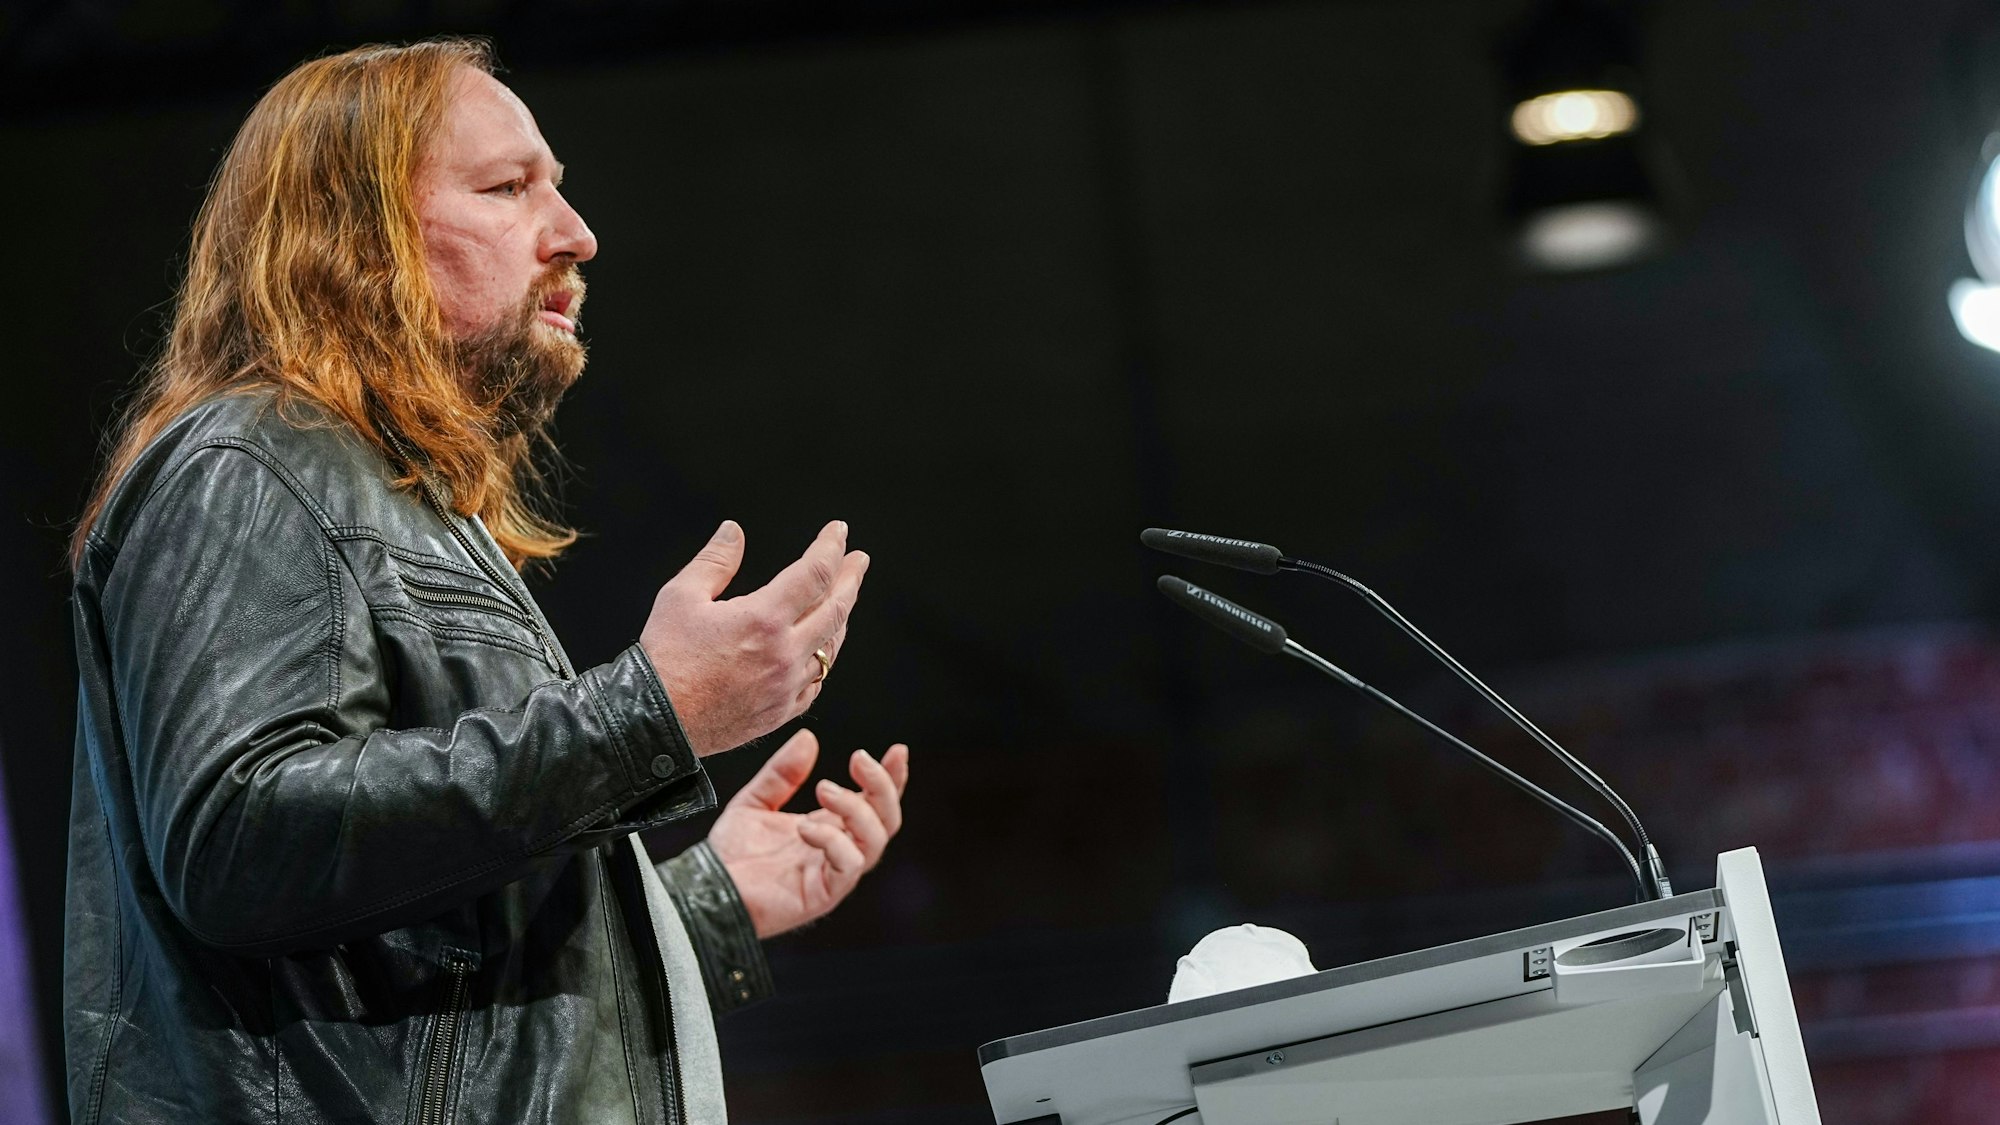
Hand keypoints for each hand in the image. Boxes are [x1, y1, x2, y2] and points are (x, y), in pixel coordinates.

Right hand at [641, 520, 866, 756]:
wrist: (655, 722)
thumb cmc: (664, 660)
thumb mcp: (681, 597)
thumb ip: (715, 561)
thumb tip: (734, 532)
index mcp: (763, 620)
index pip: (814, 573)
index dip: (831, 547)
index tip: (839, 532)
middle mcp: (784, 654)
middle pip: (836, 609)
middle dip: (850, 579)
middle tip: (858, 561)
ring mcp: (786, 686)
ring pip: (831, 647)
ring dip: (841, 618)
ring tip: (842, 598)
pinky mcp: (781, 711)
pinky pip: (816, 682)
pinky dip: (823, 659)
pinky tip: (821, 648)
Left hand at [707, 729, 909, 938]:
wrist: (707, 888)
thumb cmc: (731, 853)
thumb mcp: (756, 800)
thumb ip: (783, 773)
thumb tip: (809, 737)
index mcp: (829, 828)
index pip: (875, 803)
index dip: (891, 778)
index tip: (896, 750)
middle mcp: (838, 851)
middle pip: (887, 820)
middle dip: (881, 786)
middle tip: (858, 758)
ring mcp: (833, 874)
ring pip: (875, 841)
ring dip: (856, 808)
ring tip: (823, 788)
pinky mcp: (823, 894)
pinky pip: (849, 865)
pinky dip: (834, 840)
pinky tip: (805, 827)